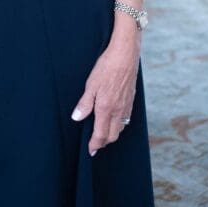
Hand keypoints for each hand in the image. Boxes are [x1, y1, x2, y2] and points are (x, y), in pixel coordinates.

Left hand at [71, 31, 139, 154]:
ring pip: (120, 129)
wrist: (125, 55)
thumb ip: (85, 104)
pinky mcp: (131, 100)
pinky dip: (119, 125)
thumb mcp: (91, 84)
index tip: (90, 151)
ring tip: (103, 134)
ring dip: (111, 135)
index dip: (95, 144)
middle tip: (95, 145)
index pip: (101, 134)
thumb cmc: (106, 67)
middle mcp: (118, 111)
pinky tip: (114, 120)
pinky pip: (125, 119)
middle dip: (103, 143)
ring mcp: (126, 106)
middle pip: (112, 135)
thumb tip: (77, 118)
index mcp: (106, 108)